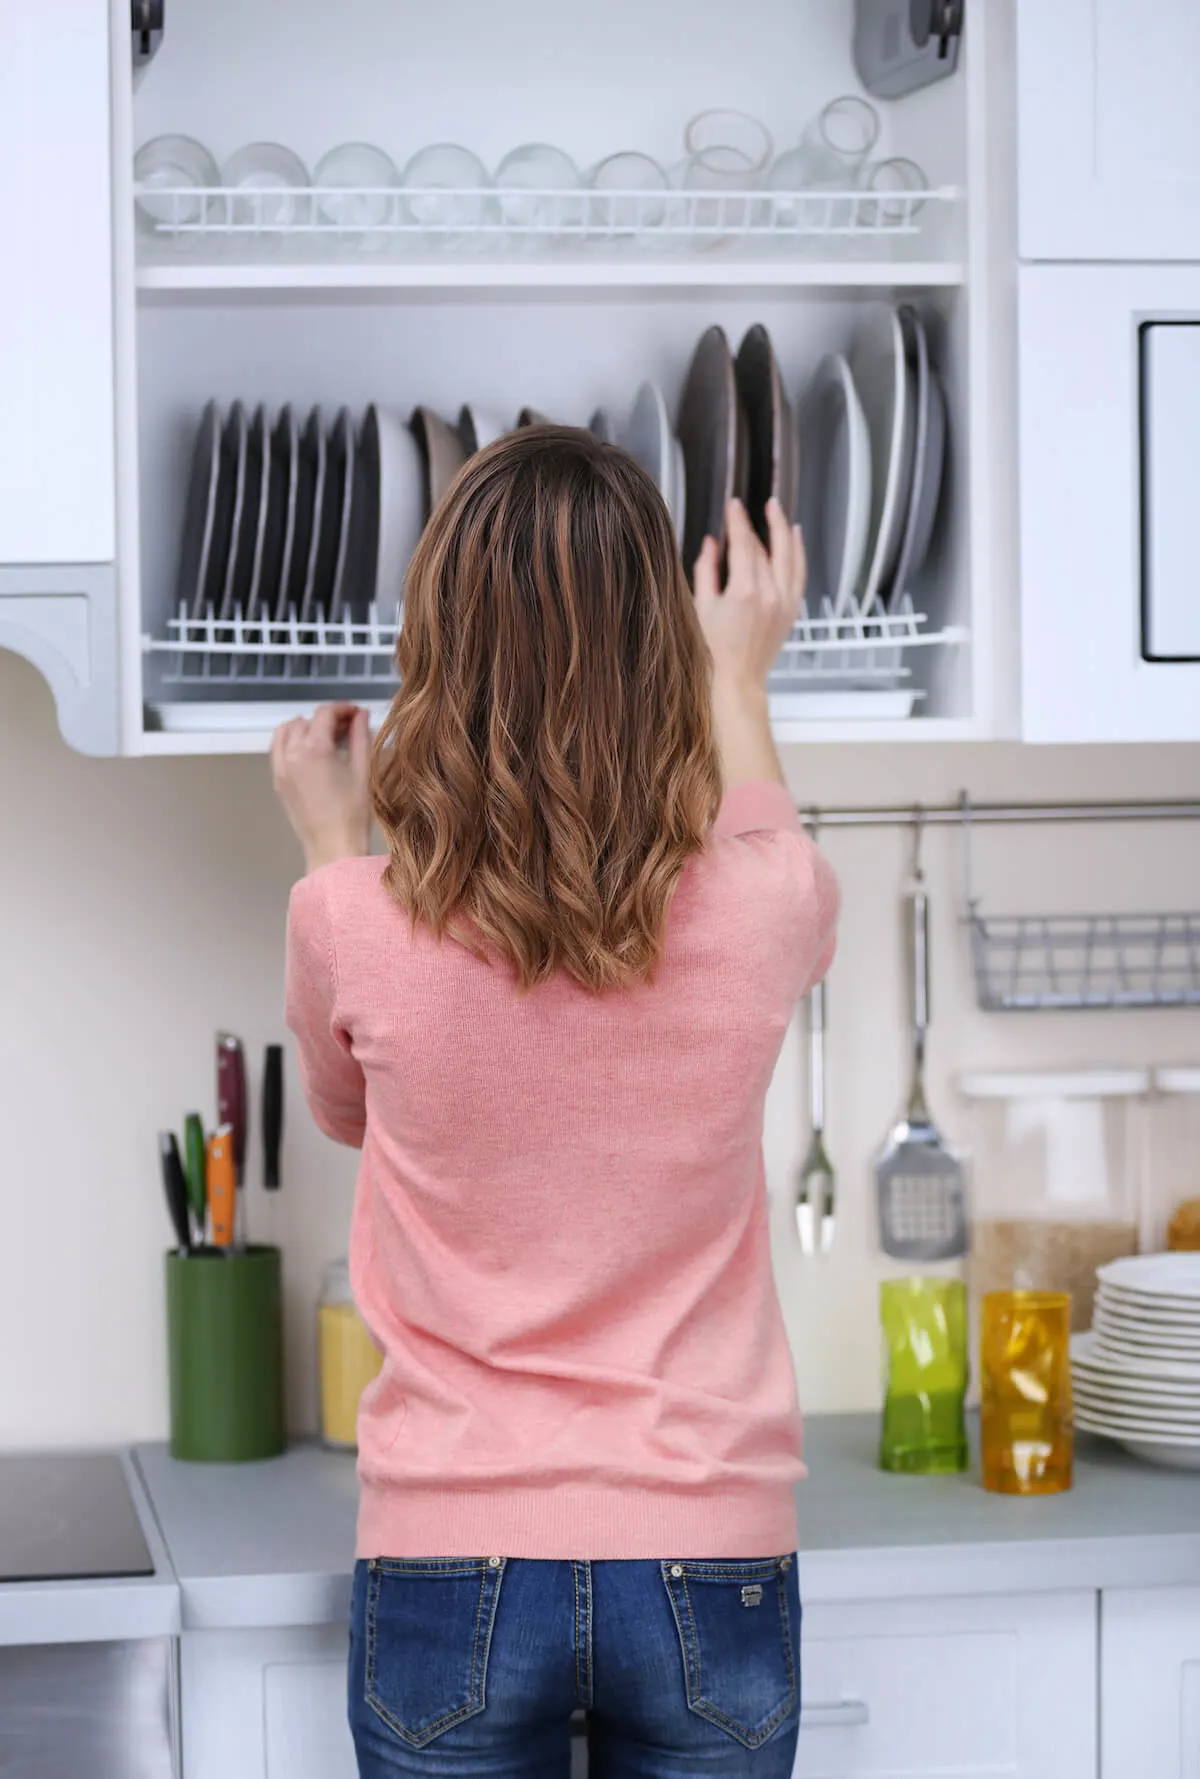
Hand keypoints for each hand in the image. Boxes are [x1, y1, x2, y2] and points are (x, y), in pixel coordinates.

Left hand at [271, 704, 372, 872]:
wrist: (332, 847)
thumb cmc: (352, 814)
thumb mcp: (363, 770)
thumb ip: (360, 737)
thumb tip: (361, 716)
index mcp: (314, 750)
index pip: (324, 713)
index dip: (342, 708)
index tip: (356, 713)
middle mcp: (292, 755)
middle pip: (306, 720)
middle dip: (327, 718)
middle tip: (348, 726)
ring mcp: (281, 768)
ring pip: (287, 731)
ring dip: (306, 726)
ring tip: (327, 737)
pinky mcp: (278, 780)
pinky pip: (278, 748)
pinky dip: (291, 741)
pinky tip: (310, 750)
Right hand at [693, 497, 805, 701]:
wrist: (736, 681)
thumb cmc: (713, 653)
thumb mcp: (701, 607)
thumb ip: (706, 570)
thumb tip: (712, 544)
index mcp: (745, 592)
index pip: (744, 544)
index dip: (738, 521)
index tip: (733, 507)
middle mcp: (770, 595)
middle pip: (767, 548)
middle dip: (759, 524)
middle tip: (753, 506)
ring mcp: (785, 603)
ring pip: (790, 556)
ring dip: (784, 531)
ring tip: (778, 512)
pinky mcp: (791, 611)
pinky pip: (800, 574)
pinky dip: (799, 553)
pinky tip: (795, 539)